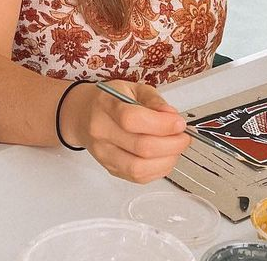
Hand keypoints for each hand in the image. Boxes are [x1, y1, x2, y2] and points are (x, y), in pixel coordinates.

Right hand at [60, 80, 191, 182]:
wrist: (83, 114)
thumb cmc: (110, 99)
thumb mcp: (132, 88)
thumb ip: (154, 100)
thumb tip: (172, 117)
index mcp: (106, 106)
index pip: (133, 119)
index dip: (162, 124)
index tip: (179, 123)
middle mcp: (101, 132)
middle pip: (140, 147)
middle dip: (172, 144)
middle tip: (183, 137)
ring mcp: (104, 154)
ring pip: (139, 169)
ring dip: (167, 161)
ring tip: (175, 148)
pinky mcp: (110, 169)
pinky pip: (138, 178)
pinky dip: (158, 170)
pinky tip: (165, 158)